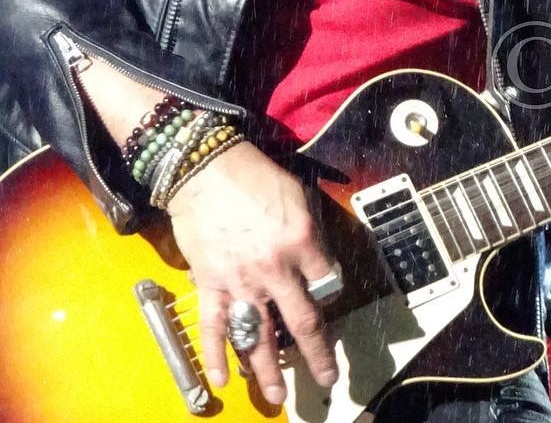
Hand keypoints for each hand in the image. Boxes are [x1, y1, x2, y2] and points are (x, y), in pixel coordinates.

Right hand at [166, 140, 338, 404]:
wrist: (205, 168)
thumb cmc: (254, 175)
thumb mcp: (297, 194)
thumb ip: (309, 232)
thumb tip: (317, 262)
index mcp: (301, 241)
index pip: (327, 281)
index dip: (331, 294)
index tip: (330, 303)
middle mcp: (275, 268)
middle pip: (301, 322)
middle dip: (316, 354)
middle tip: (326, 378)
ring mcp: (240, 281)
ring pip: (257, 336)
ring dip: (268, 370)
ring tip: (277, 396)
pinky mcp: (210, 284)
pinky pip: (213, 327)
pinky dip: (215, 356)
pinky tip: (223, 380)